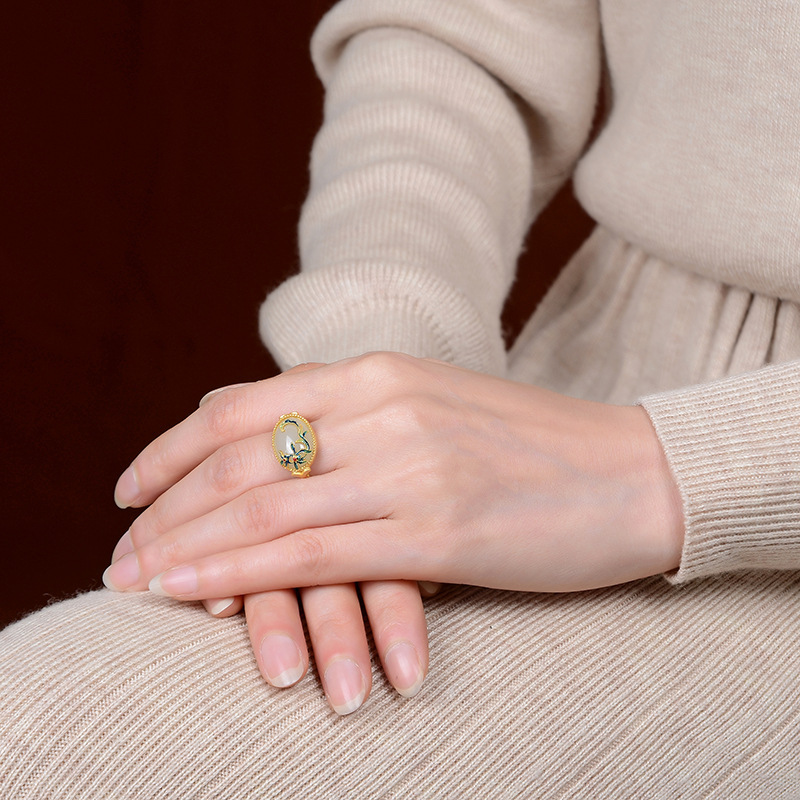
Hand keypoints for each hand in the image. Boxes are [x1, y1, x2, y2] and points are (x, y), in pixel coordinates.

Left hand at [104, 352, 683, 599]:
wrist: (631, 472)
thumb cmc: (528, 442)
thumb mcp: (428, 401)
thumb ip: (344, 410)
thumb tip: (255, 424)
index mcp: (379, 372)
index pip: (242, 408)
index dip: (172, 450)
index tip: (130, 488)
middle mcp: (385, 409)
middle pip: (240, 459)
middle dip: (165, 507)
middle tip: (120, 546)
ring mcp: (410, 469)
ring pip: (263, 508)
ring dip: (187, 547)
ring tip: (134, 580)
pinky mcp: (438, 532)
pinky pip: (313, 555)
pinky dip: (240, 576)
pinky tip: (195, 595)